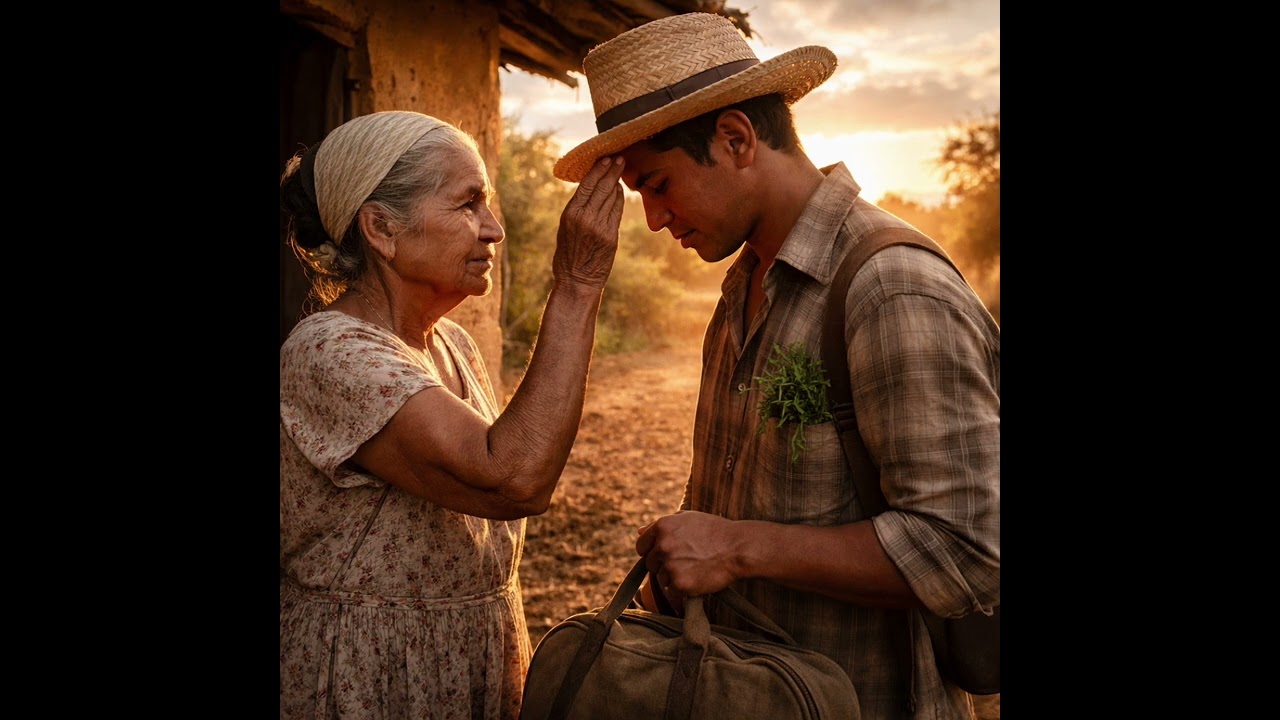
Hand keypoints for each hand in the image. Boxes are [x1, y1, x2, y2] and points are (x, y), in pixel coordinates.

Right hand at [552, 156, 624, 289]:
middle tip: (619, 158)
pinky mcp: (611, 236)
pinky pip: (617, 211)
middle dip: (612, 170)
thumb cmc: (568, 256)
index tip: (605, 158)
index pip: (587, 185)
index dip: (598, 170)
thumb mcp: (565, 229)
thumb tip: (591, 191)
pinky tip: (620, 190)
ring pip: (611, 197)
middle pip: (602, 187)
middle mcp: (585, 217)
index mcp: (570, 213)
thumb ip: (578, 210)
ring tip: (620, 169)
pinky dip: (619, 199)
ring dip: (616, 182)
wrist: (577, 281)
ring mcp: (600, 227)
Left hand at [636, 511, 738, 600]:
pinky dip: (683, 588)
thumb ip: (662, 525)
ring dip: (674, 577)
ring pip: (661, 578)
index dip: (651, 551)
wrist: (737, 548)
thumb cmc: (715, 531)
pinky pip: (672, 590)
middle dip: (663, 565)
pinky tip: (697, 577)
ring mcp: (669, 565)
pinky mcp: (679, 583)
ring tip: (695, 568)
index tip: (664, 555)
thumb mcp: (688, 518)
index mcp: (662, 527)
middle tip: (685, 562)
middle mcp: (662, 545)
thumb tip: (640, 532)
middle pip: (650, 564)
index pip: (641, 546)